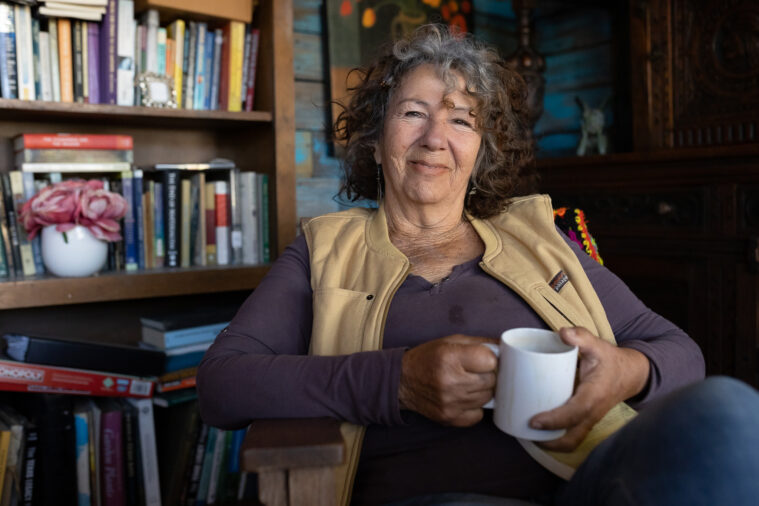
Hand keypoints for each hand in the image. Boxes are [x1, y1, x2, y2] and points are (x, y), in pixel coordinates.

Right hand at [398, 335, 497, 426]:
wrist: (401, 381)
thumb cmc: (428, 358)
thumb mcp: (449, 341)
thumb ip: (479, 343)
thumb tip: (506, 348)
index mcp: (449, 357)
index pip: (490, 361)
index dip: (489, 359)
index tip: (482, 359)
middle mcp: (450, 381)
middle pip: (491, 380)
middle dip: (487, 375)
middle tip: (474, 371)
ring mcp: (450, 402)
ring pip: (487, 398)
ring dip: (482, 390)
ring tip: (467, 383)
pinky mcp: (449, 418)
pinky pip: (478, 415)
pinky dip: (475, 407)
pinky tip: (463, 397)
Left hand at [531, 327, 649, 451]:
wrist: (629, 374)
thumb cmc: (610, 360)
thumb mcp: (598, 346)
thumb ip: (582, 337)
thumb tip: (563, 332)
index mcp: (594, 395)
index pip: (575, 413)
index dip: (554, 420)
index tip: (533, 421)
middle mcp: (592, 413)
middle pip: (572, 438)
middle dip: (548, 442)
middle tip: (524, 432)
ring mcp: (590, 420)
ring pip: (571, 441)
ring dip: (550, 443)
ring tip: (526, 434)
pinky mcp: (585, 420)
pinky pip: (571, 436)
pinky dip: (555, 438)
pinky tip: (537, 430)